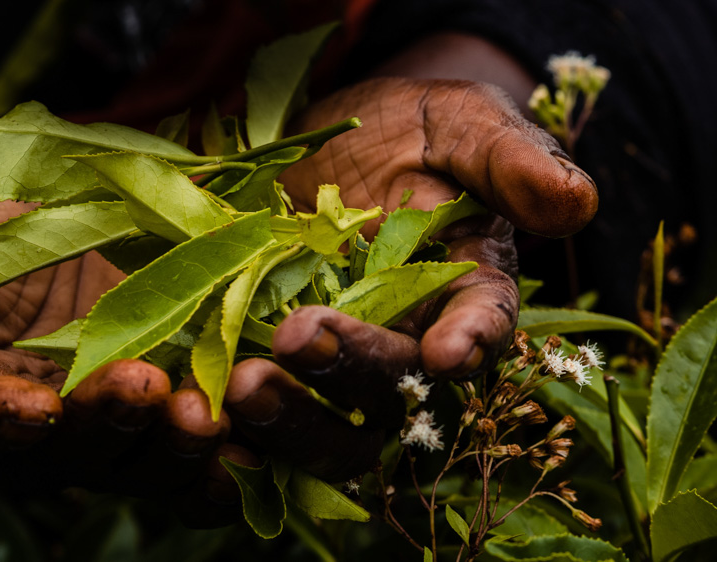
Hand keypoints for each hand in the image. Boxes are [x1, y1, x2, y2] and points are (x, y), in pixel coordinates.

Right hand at [0, 182, 239, 522]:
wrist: (17, 224)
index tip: (29, 408)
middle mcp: (36, 428)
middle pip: (71, 453)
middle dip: (107, 427)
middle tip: (144, 392)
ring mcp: (107, 420)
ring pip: (144, 462)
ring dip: (178, 448)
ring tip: (211, 411)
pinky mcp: (167, 401)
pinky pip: (202, 449)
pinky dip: (233, 445)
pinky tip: (261, 420)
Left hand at [222, 74, 597, 482]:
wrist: (327, 142)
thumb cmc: (408, 130)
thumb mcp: (456, 122)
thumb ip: (509, 160)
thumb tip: (575, 202)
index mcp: (466, 291)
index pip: (482, 327)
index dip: (470, 343)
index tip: (445, 354)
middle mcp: (407, 343)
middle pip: (393, 390)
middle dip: (352, 372)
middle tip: (299, 339)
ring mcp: (338, 363)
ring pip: (331, 427)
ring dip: (291, 417)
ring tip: (243, 386)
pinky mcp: (274, 367)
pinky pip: (263, 415)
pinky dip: (236, 425)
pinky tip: (201, 410)